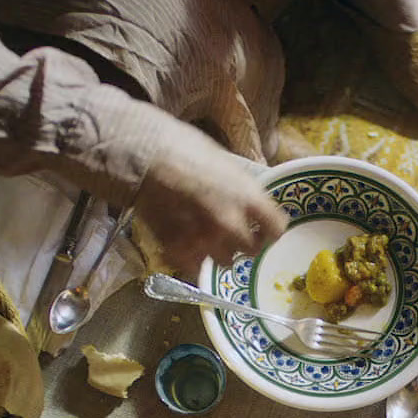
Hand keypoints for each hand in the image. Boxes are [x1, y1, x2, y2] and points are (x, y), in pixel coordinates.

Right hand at [132, 124, 286, 273]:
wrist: (141, 158)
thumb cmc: (181, 148)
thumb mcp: (223, 162)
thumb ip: (239, 188)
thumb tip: (246, 199)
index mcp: (248, 197)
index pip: (276, 228)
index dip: (269, 231)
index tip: (263, 230)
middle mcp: (232, 224)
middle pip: (251, 250)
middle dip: (243, 243)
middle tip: (230, 234)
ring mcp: (206, 241)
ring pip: (225, 262)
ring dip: (218, 252)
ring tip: (204, 238)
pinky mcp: (180, 252)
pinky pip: (195, 269)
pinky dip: (192, 261)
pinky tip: (185, 246)